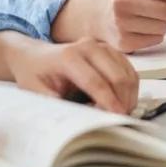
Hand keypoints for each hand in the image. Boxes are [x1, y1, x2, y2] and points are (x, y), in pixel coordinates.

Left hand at [4, 35, 138, 113]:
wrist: (35, 56)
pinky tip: (124, 101)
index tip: (115, 117)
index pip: (95, 81)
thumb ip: (54, 104)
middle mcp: (88, 46)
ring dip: (129, 94)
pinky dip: (131, 86)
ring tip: (123, 113)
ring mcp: (100, 46)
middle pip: (116, 75)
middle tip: (121, 120)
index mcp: (69, 56)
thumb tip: (74, 117)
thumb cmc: (35, 74)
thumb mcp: (35, 91)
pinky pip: (128, 68)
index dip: (107, 101)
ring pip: (126, 71)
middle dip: (122, 100)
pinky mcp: (109, 50)